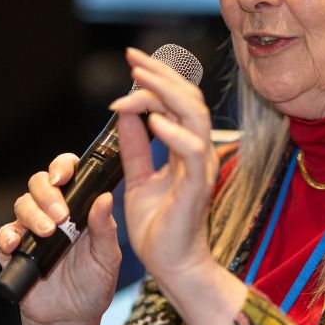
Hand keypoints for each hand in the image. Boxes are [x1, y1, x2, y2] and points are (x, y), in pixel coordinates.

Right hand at [0, 153, 121, 324]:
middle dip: (47, 193)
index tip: (63, 177)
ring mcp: (31, 231)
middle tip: (60, 215)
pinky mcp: (14, 252)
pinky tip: (16, 243)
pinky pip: (3, 235)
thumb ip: (106, 229)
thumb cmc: (94, 285)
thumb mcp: (107, 258)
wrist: (71, 320)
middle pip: (39, 184)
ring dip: (32, 214)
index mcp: (77, 208)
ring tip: (47, 232)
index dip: (62, 167)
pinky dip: (7, 236)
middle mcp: (52, 213)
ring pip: (22, 205)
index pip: (66, 175)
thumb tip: (105, 197)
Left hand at [111, 47, 215, 282]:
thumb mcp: (138, 178)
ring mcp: (200, 167)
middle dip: (160, 74)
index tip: (132, 62)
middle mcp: (198, 151)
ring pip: (194, 115)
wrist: (172, 266)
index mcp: (186, 148)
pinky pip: (191, 151)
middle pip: (189, 98)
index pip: (178, 100)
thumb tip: (123, 113)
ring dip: (165, 93)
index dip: (158, 77)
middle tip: (133, 58)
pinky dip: (173, 132)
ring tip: (139, 80)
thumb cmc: (159, 227)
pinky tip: (152, 120)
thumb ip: (134, 147)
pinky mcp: (196, 187)